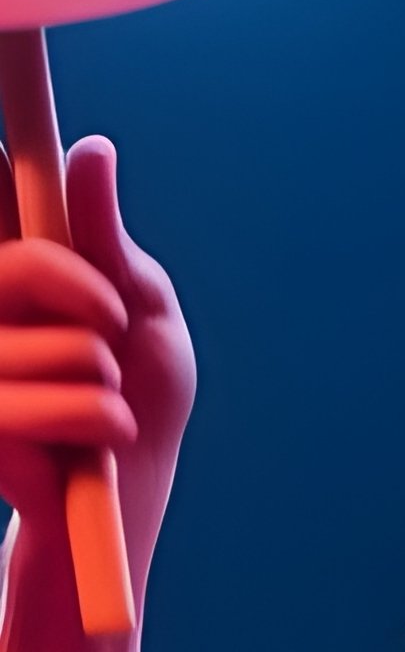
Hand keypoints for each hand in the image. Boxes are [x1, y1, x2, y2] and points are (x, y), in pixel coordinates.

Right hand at [0, 137, 194, 598]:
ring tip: (109, 403)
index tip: (7, 160)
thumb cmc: (138, 399)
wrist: (126, 503)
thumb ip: (107, 241)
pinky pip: (22, 408)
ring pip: (30, 341)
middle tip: (115, 318)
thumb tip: (91, 149)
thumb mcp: (144, 312)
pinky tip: (100, 438)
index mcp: (15, 277)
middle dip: (79, 287)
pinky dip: (87, 419)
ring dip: (95, 372)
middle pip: (9, 267)